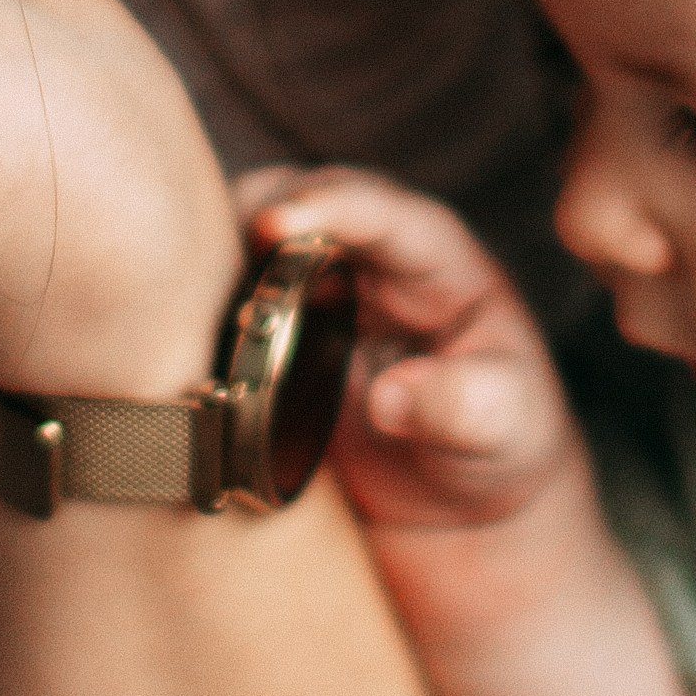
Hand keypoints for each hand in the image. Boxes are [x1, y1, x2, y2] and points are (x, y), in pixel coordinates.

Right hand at [235, 165, 577, 533]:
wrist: (462, 497)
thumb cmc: (502, 441)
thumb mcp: (504, 427)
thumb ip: (460, 407)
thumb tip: (389, 396)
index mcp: (437, 261)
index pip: (384, 213)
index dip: (330, 208)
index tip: (275, 226)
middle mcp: (372, 259)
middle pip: (305, 198)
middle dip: (257, 214)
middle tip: (216, 261)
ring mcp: (320, 291)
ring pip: (256, 239)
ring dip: (222, 259)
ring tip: (202, 311)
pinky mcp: (279, 331)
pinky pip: (232, 297)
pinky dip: (205, 306)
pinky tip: (191, 343)